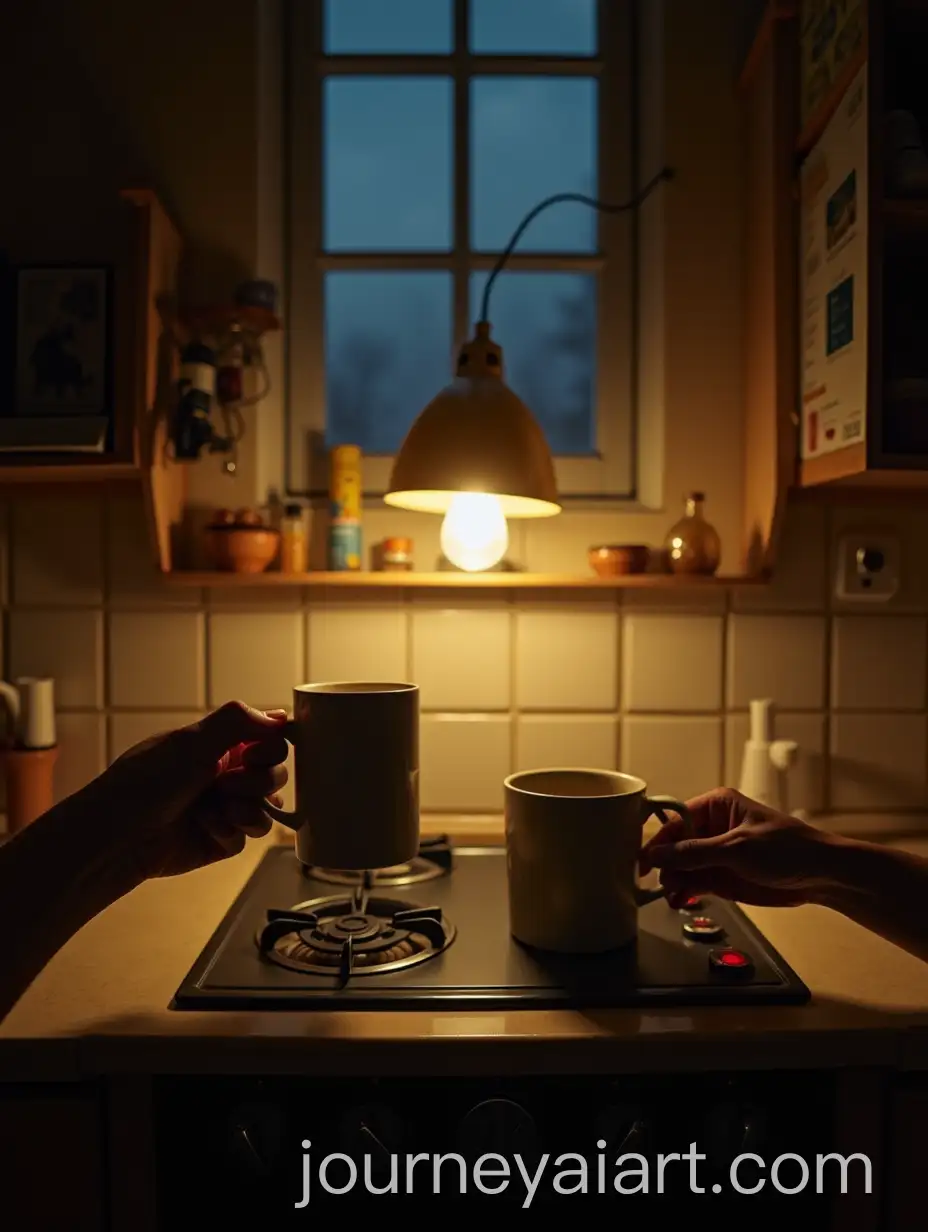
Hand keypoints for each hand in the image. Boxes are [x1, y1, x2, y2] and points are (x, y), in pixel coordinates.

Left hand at [73, 701, 289, 882]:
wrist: (119, 836)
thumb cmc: (145, 783)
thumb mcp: (191, 742)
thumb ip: (238, 721)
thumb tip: (280, 715)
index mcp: (219, 745)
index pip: (270, 740)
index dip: (271, 749)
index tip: (253, 755)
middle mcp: (226, 773)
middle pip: (276, 775)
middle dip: (257, 782)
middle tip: (225, 785)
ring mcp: (226, 807)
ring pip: (268, 808)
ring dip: (246, 810)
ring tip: (218, 810)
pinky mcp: (223, 838)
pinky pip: (248, 836)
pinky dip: (229, 831)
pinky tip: (204, 827)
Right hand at [639, 786, 837, 907]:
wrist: (821, 875)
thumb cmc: (787, 848)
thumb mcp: (737, 848)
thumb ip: (694, 852)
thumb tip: (656, 854)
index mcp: (715, 806)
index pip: (675, 819)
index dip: (657, 838)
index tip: (641, 858)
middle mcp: (711, 828)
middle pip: (675, 845)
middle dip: (665, 864)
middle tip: (658, 882)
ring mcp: (716, 854)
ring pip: (681, 867)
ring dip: (674, 881)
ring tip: (673, 896)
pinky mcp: (723, 876)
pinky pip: (695, 882)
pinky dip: (686, 891)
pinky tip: (681, 900)